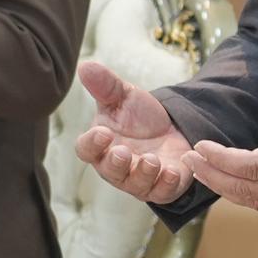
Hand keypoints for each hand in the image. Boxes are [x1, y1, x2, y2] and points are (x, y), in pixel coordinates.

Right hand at [75, 61, 196, 206]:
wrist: (173, 127)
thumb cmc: (139, 116)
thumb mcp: (124, 96)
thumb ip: (105, 85)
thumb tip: (84, 65)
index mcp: (101, 146)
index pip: (86, 150)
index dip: (92, 144)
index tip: (102, 132)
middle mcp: (117, 167)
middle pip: (110, 171)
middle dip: (116, 164)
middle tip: (123, 152)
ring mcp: (140, 179)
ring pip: (136, 185)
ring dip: (143, 174)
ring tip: (151, 160)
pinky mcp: (163, 187)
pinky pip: (162, 192)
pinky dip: (167, 184)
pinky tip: (172, 172)